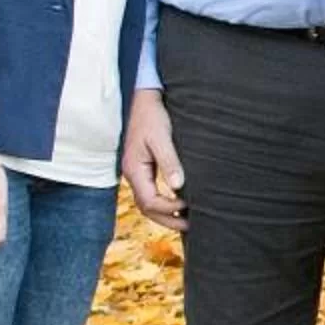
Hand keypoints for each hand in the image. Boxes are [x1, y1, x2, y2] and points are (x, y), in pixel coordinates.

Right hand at [121, 89, 186, 230]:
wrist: (144, 99)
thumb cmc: (152, 116)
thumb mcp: (161, 137)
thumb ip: (169, 162)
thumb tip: (178, 186)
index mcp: (134, 170)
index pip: (149, 201)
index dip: (169, 208)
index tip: (188, 204)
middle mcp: (133, 174)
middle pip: (147, 208)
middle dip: (167, 219)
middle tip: (190, 225)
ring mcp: (137, 172)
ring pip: (148, 202)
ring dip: (166, 213)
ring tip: (187, 219)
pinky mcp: (143, 167)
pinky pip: (151, 192)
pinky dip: (164, 202)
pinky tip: (179, 201)